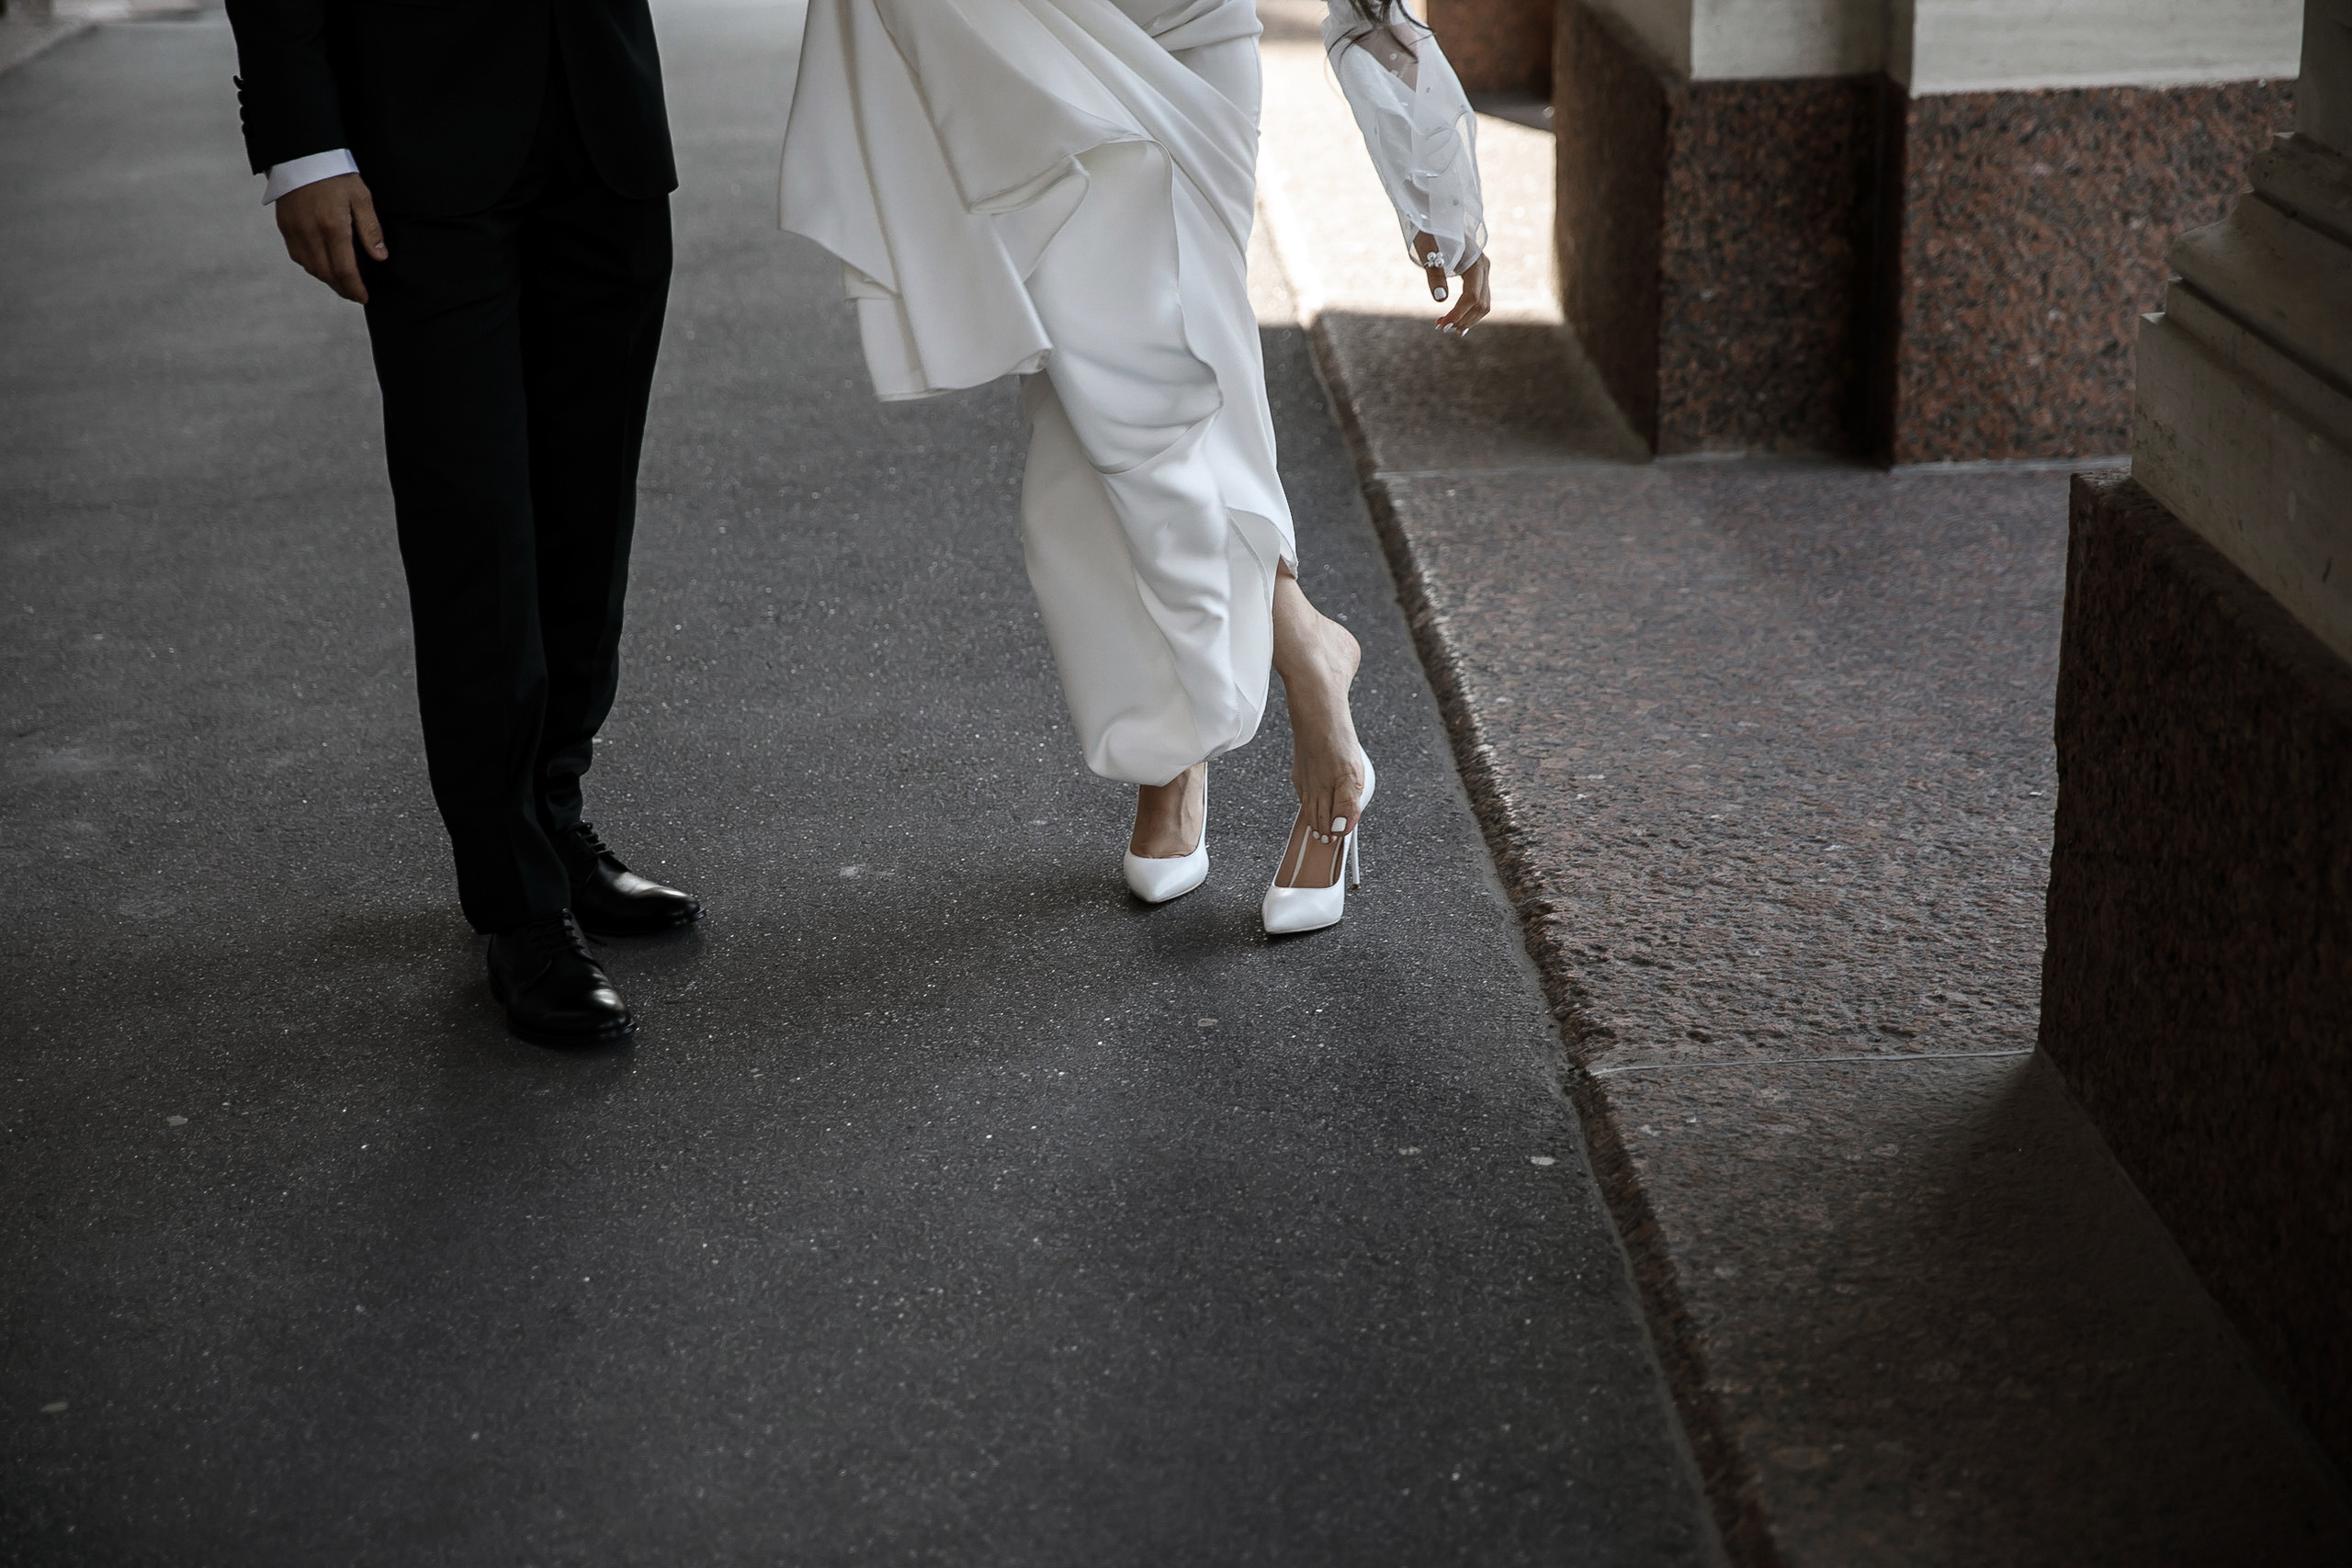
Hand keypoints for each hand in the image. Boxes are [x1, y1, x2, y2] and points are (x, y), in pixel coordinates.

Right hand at [274, 173, 387, 303]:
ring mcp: (294, 231)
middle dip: (342, 289)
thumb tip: (380, 257)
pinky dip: (312, 265)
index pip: (345, 270)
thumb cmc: (336, 174)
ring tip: (342, 282)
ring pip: (311, 267)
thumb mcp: (361, 197)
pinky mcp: (284, 226)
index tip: (364, 297)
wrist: (301, 154)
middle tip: (355, 295)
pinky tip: (323, 265)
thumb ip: (370, 229)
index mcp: (333, 227)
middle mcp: (310, 233)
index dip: (355, 288)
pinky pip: (298, 255)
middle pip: (326, 274)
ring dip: (327, 279)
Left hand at [1412, 230, 1490, 337]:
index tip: (1441, 325)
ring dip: (1467, 319)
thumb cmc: (1430, 230)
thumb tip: (1441, 299)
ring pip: (1483, 304)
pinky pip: (1480, 298)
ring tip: (1446, 327)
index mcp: (1475, 261)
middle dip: (1462, 319)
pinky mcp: (1478, 274)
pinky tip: (1456, 321)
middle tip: (1440, 328)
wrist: (1436, 215)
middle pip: (1481, 303)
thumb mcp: (1428, 250)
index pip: (1471, 296)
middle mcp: (1484, 267)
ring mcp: (1483, 271)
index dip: (1457, 313)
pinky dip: (1469, 312)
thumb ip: (1435, 274)